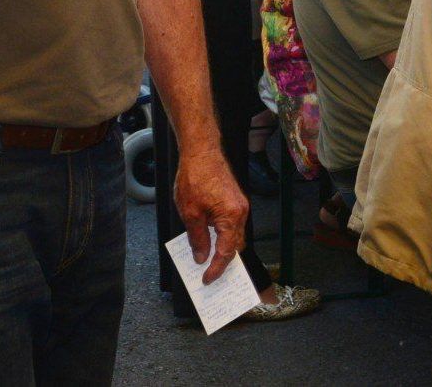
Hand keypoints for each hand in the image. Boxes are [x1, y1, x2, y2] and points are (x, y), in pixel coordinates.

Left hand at [174, 148, 248, 283]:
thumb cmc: (195, 178)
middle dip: (223, 262)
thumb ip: (197, 238)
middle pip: (235, 246)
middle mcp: (241, 212)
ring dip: (223, 248)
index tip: (206, 280)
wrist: (201, 152)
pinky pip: (232, 224)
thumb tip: (201, 257)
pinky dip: (223, 236)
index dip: (216, 269)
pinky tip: (209, 240)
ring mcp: (240, 205)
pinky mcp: (235, 200)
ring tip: (207, 260)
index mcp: (232, 217)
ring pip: (234, 235)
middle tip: (208, 274)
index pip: (226, 252)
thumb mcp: (190, 213)